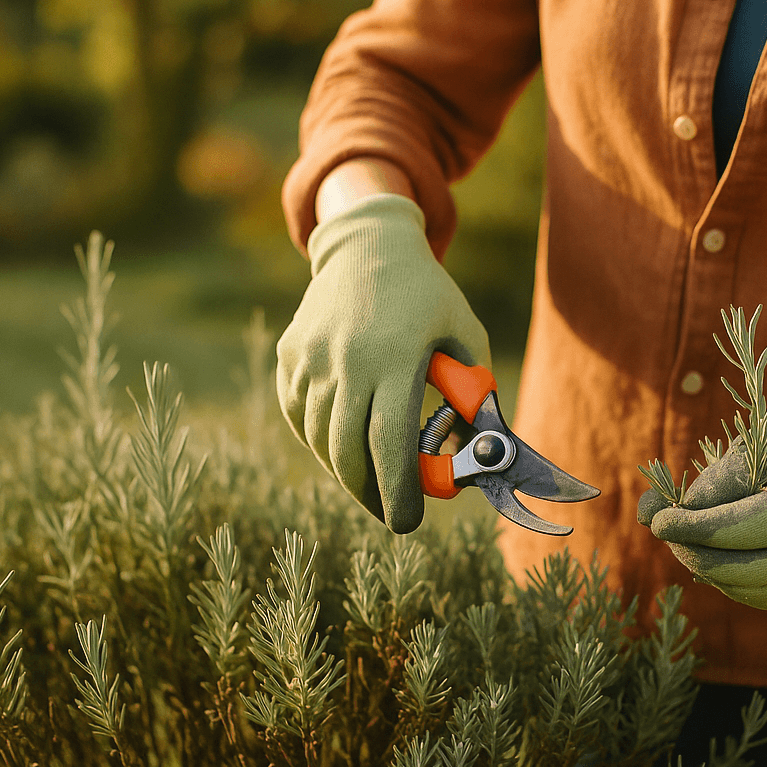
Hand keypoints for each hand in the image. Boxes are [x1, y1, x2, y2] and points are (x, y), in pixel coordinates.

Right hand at [277, 193, 489, 532]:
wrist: (368, 245)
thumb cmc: (428, 296)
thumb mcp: (465, 334)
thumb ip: (474, 392)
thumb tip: (476, 453)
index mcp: (394, 356)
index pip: (388, 441)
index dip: (397, 490)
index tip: (407, 522)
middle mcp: (346, 358)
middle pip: (347, 450)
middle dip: (368, 492)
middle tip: (389, 511)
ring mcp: (311, 356)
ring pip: (320, 438)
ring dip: (344, 468)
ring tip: (370, 477)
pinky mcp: (290, 355)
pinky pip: (300, 414)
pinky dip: (319, 438)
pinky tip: (342, 440)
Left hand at [638, 363, 766, 609]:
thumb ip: (720, 477)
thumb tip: (658, 519)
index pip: (752, 529)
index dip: (700, 530)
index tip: (660, 522)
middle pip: (760, 570)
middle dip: (703, 557)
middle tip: (667, 535)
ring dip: (719, 577)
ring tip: (687, 547)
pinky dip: (743, 587)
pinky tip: (715, 562)